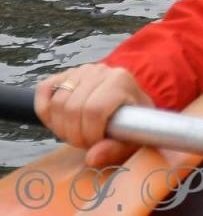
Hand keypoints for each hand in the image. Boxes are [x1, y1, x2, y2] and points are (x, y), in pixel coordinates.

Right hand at [34, 64, 151, 166]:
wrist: (127, 104)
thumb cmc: (131, 123)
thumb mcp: (131, 138)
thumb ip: (115, 150)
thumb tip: (92, 158)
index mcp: (120, 80)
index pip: (93, 111)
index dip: (89, 134)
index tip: (96, 144)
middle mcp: (100, 71)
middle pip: (72, 108)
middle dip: (74, 134)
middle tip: (84, 142)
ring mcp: (81, 71)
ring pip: (56, 103)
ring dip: (60, 127)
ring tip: (76, 133)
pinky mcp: (64, 74)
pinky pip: (44, 90)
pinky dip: (45, 111)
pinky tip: (60, 121)